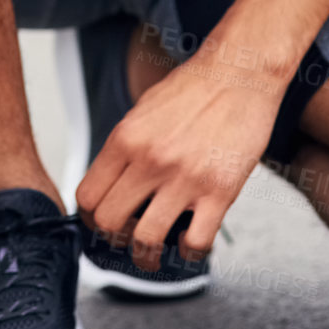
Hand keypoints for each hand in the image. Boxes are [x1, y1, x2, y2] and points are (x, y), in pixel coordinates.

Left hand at [75, 50, 282, 269]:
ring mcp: (185, 178)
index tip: (101, 223)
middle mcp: (150, 160)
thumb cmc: (195, 87)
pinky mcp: (220, 191)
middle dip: (114, 238)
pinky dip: (190, 253)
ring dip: (147, 256)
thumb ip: (125, 147)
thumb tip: (109, 182)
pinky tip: (191, 242)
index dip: (90, 218)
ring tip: (153, 254)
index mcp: (126, 139)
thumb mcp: (143, 110)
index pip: (87, 197)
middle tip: (127, 237)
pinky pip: (195, 243)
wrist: (241, 71)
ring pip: (146, 241)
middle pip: (109, 223)